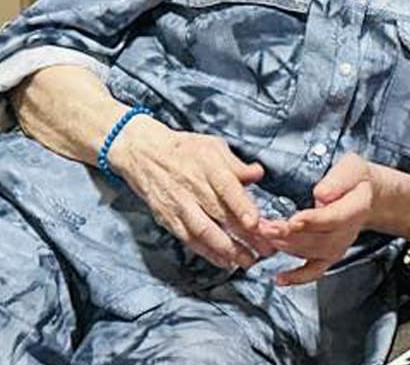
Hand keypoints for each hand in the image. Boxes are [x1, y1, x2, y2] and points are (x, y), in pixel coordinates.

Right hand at [109, 116, 269, 268]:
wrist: (144, 154)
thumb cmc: (184, 150)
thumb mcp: (213, 147)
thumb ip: (236, 164)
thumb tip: (258, 173)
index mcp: (207, 166)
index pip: (226, 187)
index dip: (241, 206)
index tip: (256, 223)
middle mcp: (193, 187)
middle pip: (220, 214)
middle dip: (244, 236)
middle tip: (265, 250)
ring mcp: (180, 205)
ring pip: (204, 232)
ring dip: (227, 250)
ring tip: (248, 261)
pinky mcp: (169, 219)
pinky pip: (189, 240)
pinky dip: (207, 253)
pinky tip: (224, 261)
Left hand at [257, 153, 375, 285]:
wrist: (366, 196)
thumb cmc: (355, 179)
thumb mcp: (352, 168)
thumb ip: (338, 180)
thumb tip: (321, 195)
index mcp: (356, 209)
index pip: (333, 218)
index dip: (312, 221)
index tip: (293, 221)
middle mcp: (347, 233)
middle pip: (317, 239)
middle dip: (288, 235)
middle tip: (265, 227)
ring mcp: (338, 246)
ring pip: (310, 253)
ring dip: (285, 247)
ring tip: (262, 236)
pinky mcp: (328, 255)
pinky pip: (314, 271)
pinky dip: (297, 277)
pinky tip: (280, 278)